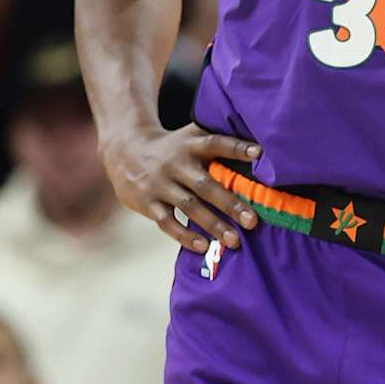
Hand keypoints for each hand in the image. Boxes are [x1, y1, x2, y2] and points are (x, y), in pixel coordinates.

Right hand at [101, 122, 261, 253]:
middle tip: (252, 222)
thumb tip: (261, 152)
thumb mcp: (190, 137)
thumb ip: (217, 142)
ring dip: (212, 225)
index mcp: (190, 144)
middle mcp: (175, 163)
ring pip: (188, 206)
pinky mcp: (146, 202)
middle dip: (229, 204)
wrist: (123, 150)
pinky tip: (203, 246)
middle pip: (205, 184)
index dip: (237, 147)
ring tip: (234, 241)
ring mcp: (159, 183)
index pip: (216, 143)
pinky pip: (167, 221)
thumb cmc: (172, 148)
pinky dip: (184, 235)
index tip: (259, 153)